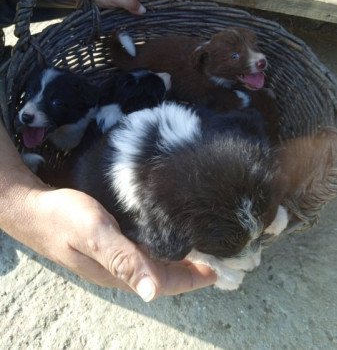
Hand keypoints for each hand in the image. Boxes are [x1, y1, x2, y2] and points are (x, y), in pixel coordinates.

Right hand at [25, 188, 216, 300]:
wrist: (34, 208)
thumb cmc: (63, 217)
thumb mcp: (94, 233)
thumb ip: (121, 259)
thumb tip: (152, 293)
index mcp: (119, 271)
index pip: (167, 282)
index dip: (196, 278)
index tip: (223, 269)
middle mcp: (121, 268)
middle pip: (166, 274)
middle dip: (194, 269)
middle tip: (223, 254)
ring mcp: (116, 256)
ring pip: (157, 262)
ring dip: (182, 257)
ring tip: (206, 243)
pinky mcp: (111, 242)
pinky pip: (145, 249)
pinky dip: (165, 244)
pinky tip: (173, 232)